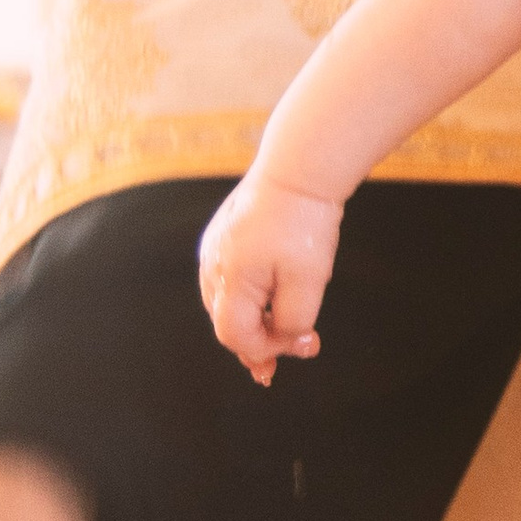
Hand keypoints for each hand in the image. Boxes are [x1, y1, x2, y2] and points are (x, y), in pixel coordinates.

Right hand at [199, 170, 341, 380]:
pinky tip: (273, 299)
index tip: (303, 345)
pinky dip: (251, 298)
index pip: (236, 336)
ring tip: (285, 333)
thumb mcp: (308, 280)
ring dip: (255, 322)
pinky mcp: (221, 238)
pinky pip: (230, 281)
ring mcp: (213, 251)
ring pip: (228, 304)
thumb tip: (289, 342)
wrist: (298, 170)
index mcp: (229, 279)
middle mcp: (212, 267)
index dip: (267, 349)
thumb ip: (294, 320)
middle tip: (297, 350)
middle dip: (262, 342)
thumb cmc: (303, 223)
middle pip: (228, 323)